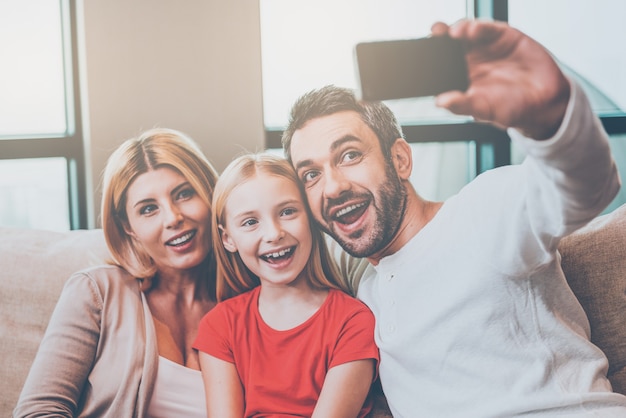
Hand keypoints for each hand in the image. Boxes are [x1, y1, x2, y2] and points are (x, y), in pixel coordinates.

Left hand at [433, 19, 570, 139]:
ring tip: (454, 33)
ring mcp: (486, 46)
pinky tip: (474, 31)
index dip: (430, 56)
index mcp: (459, 77)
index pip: (439, 63)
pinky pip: (488, 28)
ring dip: (457, 29)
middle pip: (448, 42)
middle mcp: (470, 59)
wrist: (545, 102)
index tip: (420, 53)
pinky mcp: (504, 36)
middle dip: (439, 35)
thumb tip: (441, 102)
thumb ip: (463, 104)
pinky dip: (479, 26)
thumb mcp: (484, 110)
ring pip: (465, 31)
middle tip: (435, 32)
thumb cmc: (511, 109)